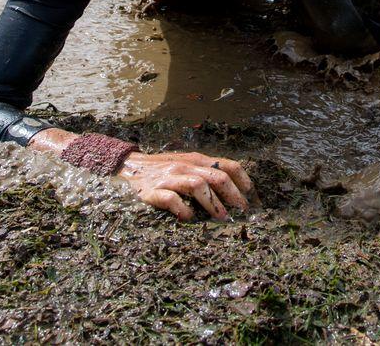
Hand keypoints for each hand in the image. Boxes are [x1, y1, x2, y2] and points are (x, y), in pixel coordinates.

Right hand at [118, 150, 252, 220]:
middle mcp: (185, 166)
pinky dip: (183, 209)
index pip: (227, 165)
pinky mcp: (153, 191)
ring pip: (198, 185)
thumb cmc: (162, 170)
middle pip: (217, 177)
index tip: (251, 196)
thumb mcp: (186, 165)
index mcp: (196, 160)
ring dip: (213, 204)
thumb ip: (205, 173)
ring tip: (222, 218)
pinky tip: (188, 219)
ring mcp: (169, 178)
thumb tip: (233, 191)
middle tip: (241, 212)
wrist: (128, 166)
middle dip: (233, 196)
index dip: (243, 180)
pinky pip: (172, 199)